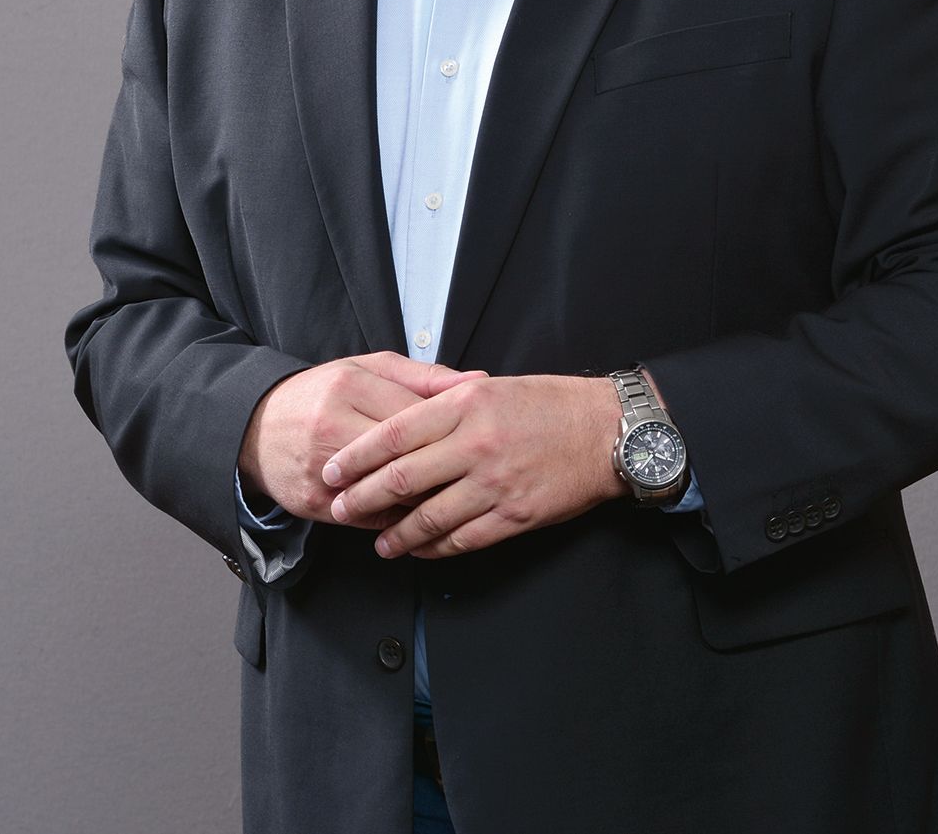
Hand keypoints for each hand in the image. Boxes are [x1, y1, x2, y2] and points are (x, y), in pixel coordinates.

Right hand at [237, 351, 484, 523]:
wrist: (256, 427)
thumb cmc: (323, 393)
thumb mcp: (368, 369)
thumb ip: (423, 376)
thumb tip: (476, 380)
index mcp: (351, 386)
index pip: (416, 415)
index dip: (451, 431)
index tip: (475, 440)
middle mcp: (333, 426)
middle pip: (404, 457)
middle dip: (443, 469)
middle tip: (472, 475)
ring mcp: (321, 468)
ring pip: (388, 493)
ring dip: (423, 499)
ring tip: (450, 495)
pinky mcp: (313, 502)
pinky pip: (367, 518)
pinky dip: (395, 518)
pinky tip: (415, 513)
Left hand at [321, 374, 626, 558]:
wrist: (604, 431)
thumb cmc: (549, 404)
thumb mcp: (492, 388)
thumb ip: (447, 403)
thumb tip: (402, 423)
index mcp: (465, 406)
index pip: (394, 434)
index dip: (357, 457)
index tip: (333, 471)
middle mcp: (475, 444)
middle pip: (402, 478)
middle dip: (362, 498)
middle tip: (340, 509)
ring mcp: (494, 483)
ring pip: (428, 517)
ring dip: (396, 534)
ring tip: (378, 542)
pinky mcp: (514, 515)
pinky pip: (462, 539)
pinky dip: (434, 548)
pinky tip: (420, 550)